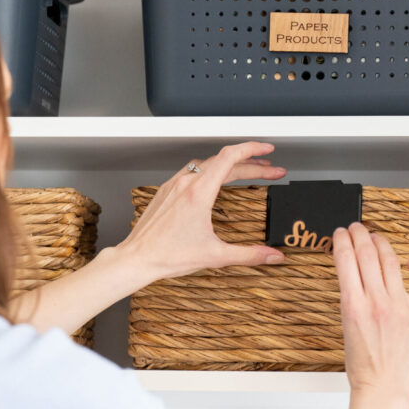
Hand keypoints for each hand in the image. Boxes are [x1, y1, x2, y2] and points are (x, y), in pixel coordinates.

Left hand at [117, 141, 286, 280]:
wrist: (137, 259)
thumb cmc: (166, 255)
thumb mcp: (214, 255)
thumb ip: (249, 255)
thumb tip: (272, 256)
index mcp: (198, 193)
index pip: (230, 157)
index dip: (252, 149)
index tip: (267, 149)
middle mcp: (185, 184)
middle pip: (224, 162)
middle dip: (251, 164)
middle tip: (270, 170)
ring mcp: (173, 185)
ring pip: (207, 164)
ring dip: (229, 165)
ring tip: (246, 171)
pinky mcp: (165, 191)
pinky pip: (191, 172)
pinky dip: (210, 171)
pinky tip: (214, 180)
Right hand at [333, 223, 408, 408]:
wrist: (382, 387)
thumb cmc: (363, 362)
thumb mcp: (346, 323)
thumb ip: (352, 297)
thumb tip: (353, 274)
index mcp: (352, 305)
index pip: (346, 258)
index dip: (342, 239)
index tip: (340, 233)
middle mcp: (377, 302)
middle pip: (367, 253)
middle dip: (359, 234)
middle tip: (355, 228)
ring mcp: (400, 306)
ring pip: (391, 260)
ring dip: (381, 242)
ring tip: (375, 237)